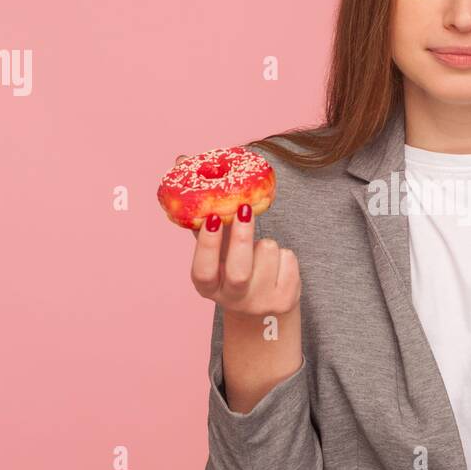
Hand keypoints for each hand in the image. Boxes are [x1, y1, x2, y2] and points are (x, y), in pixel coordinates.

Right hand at [177, 154, 301, 318]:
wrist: (263, 308)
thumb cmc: (233, 264)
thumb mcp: (216, 244)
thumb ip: (202, 210)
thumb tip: (182, 161)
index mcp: (208, 286)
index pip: (203, 270)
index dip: (207, 244)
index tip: (213, 217)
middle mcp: (231, 299)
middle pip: (239, 271)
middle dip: (242, 237)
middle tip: (245, 208)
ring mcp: (260, 302)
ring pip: (267, 254)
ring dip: (266, 241)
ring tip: (260, 249)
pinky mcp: (285, 300)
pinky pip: (288, 260)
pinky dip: (284, 253)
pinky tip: (276, 263)